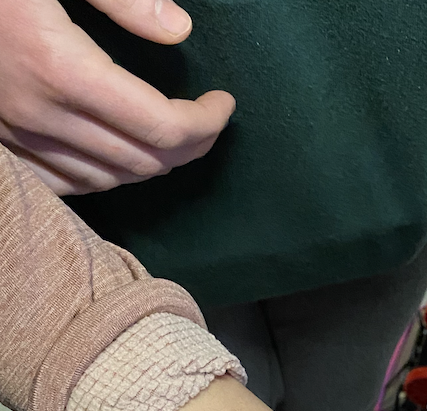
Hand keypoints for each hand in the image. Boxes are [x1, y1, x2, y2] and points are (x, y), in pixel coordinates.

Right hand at [0, 0, 233, 193]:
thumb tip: (179, 30)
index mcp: (60, 66)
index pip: (162, 127)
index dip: (206, 124)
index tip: (224, 105)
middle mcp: (39, 113)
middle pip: (143, 162)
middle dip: (189, 147)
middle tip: (208, 120)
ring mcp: (15, 135)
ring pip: (109, 179)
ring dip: (151, 164)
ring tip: (174, 135)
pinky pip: (66, 183)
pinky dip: (105, 176)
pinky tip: (119, 154)